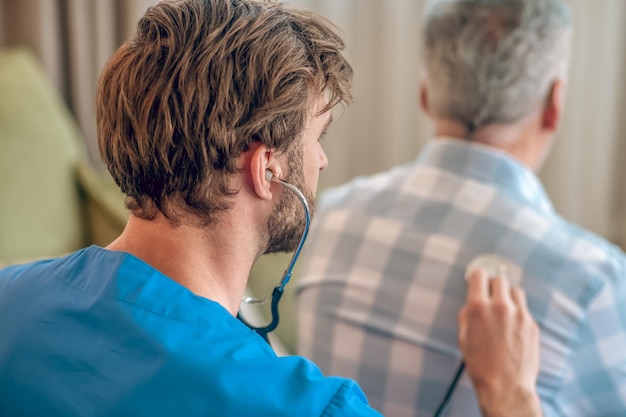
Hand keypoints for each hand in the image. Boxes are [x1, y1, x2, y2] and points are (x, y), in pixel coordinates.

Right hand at [458, 269, 541, 416]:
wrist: (505, 387)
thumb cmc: (481, 366)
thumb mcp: (463, 337)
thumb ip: (467, 314)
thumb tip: (472, 303)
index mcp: (479, 308)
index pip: (479, 275)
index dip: (477, 276)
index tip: (477, 279)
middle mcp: (500, 307)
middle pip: (499, 279)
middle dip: (493, 286)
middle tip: (490, 296)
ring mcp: (519, 315)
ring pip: (515, 291)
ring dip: (508, 296)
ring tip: (503, 311)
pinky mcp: (532, 325)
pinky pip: (524, 309)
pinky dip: (518, 313)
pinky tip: (512, 327)